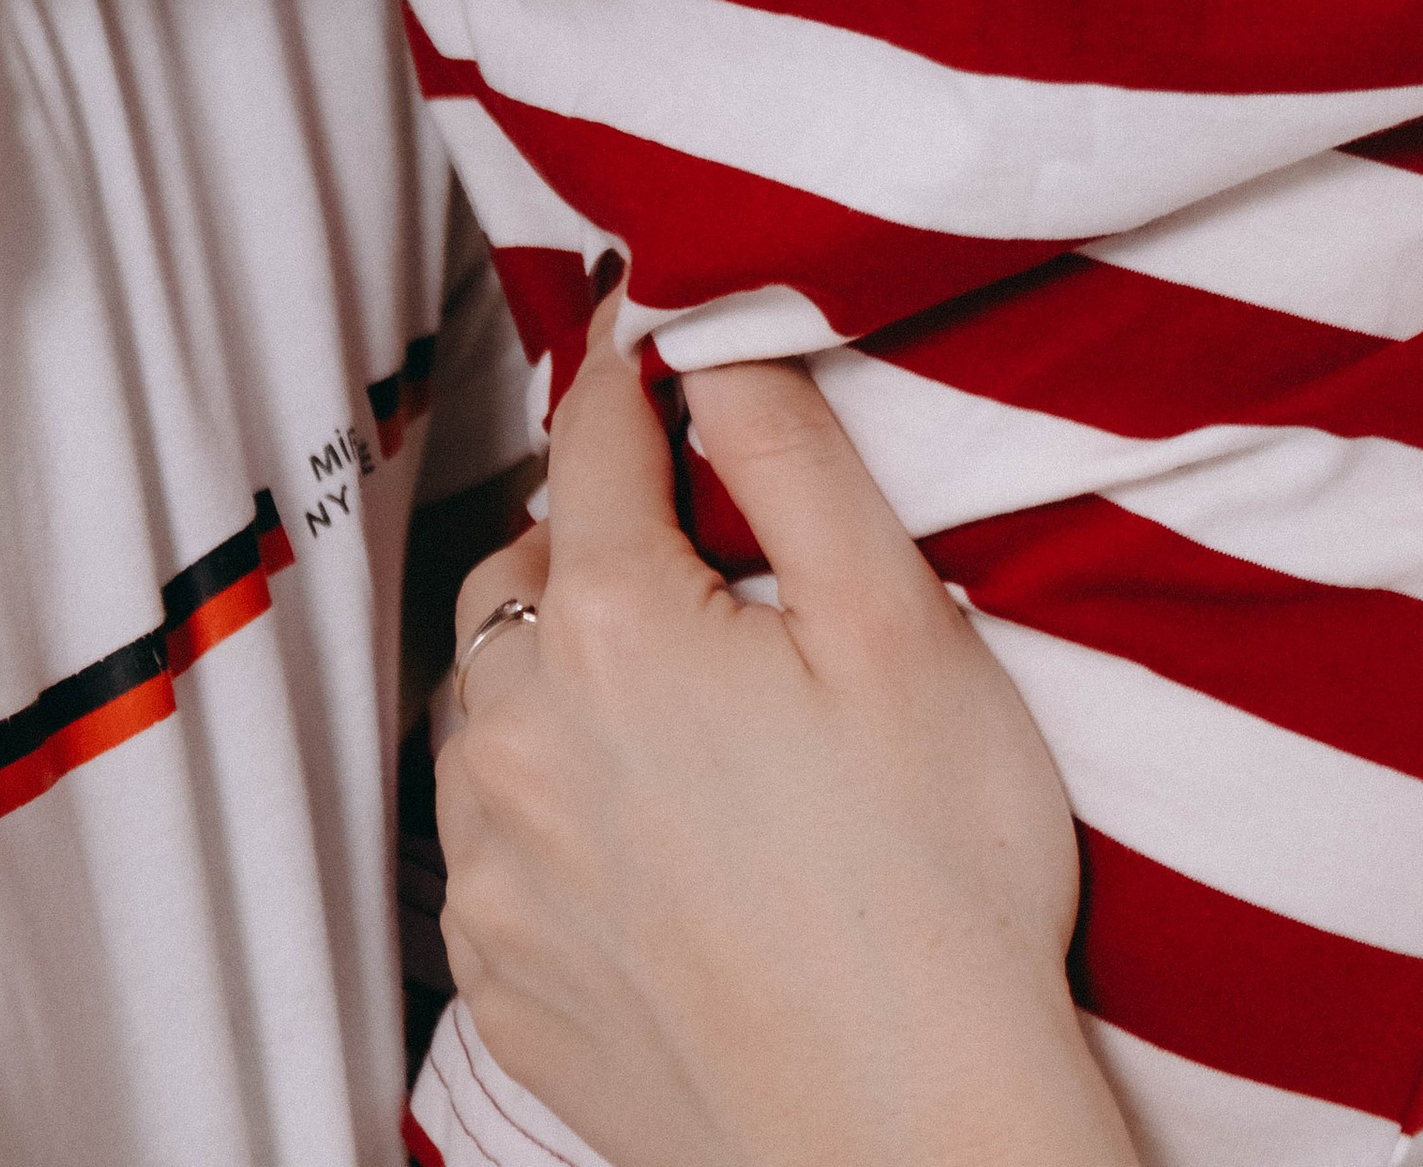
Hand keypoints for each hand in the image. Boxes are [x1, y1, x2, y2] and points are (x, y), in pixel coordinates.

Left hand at [437, 313, 1130, 1166]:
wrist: (915, 1136)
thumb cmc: (936, 885)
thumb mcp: (900, 624)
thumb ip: (794, 457)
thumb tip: (715, 342)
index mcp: (615, 630)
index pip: (592, 437)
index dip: (632, 373)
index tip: (653, 335)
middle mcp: (519, 744)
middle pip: (520, 568)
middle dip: (591, 531)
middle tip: (699, 546)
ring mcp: (496, 876)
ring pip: (487, 706)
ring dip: (554, 669)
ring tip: (675, 688)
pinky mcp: (504, 982)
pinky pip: (490, 843)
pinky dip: (546, 801)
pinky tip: (653, 822)